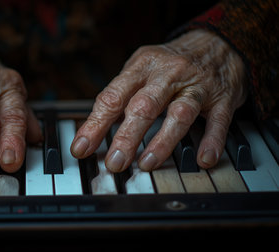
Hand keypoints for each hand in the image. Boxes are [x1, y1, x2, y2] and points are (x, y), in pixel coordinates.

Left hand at [71, 29, 246, 171]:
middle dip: (126, 137)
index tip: (81, 148)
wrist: (217, 43)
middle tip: (114, 162)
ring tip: (147, 164)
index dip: (95, 124)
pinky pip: (218, 120)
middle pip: (144, 106)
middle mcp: (167, 74)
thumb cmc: (170, 63)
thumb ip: (120, 95)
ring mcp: (196, 85)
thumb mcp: (140, 68)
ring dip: (163, 141)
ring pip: (179, 113)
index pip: (113, 96)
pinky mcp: (222, 97)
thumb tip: (92, 129)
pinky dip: (211, 140)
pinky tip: (203, 159)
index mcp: (142, 67)